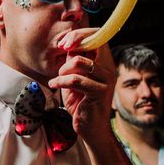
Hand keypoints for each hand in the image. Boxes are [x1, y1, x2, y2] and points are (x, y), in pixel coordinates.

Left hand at [47, 28, 115, 145]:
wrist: (91, 130)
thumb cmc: (81, 103)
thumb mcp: (75, 78)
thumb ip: (74, 62)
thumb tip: (67, 44)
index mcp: (105, 62)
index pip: (99, 36)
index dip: (81, 34)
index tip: (65, 42)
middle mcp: (109, 68)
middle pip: (94, 41)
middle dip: (74, 41)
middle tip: (61, 48)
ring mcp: (106, 80)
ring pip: (80, 61)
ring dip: (63, 68)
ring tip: (58, 78)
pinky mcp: (100, 93)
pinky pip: (76, 80)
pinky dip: (60, 81)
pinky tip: (54, 85)